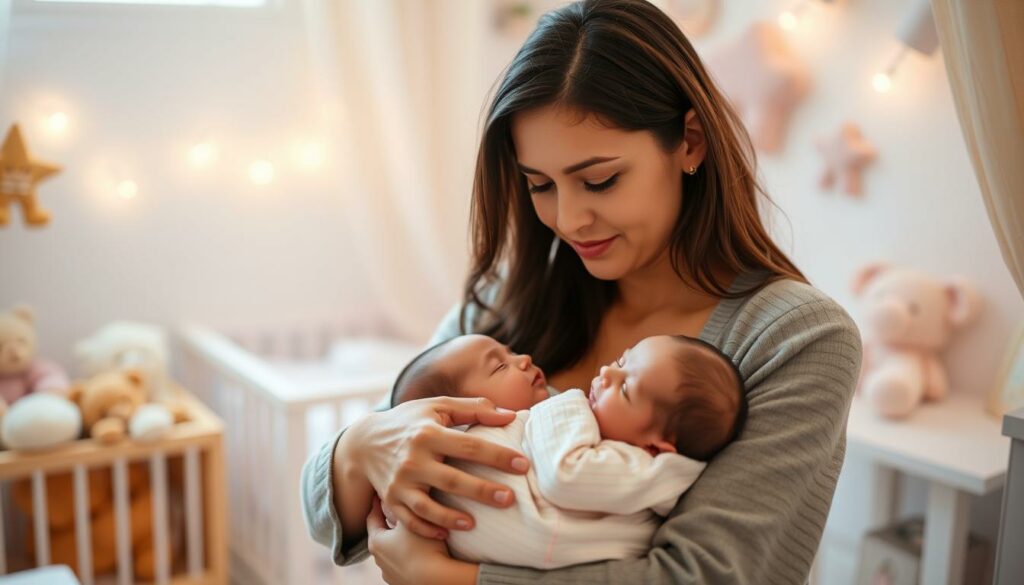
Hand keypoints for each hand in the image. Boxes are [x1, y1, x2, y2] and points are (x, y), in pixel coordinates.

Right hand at [351, 396, 529, 537]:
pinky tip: (447, 535)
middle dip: (481, 490)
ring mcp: (400, 483)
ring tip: (475, 524)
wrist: (365, 442)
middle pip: (452, 479)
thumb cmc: (411, 422)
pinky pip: (410, 520)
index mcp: (428, 434)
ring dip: (451, 518)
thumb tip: (511, 416)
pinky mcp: (392, 500)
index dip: (497, 455)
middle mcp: (412, 460)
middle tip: (510, 499)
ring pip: (427, 506)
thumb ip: (475, 408)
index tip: (523, 464)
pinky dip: (426, 530)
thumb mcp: (439, 406)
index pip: (469, 446)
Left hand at [367, 497, 477, 584]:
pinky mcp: (401, 582)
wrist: (438, 579)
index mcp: (376, 541)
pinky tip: (419, 551)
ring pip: (393, 550)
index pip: (373, 517)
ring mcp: (389, 573)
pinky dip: (408, 555)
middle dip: (390, 523)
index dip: (378, 504)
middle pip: (382, 534)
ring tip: (412, 532)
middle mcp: (378, 559)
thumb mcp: (411, 520)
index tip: (382, 493)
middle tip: (400, 510)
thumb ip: (399, 506)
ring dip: (399, 542)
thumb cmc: (424, 546)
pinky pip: (403, 563)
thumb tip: (390, 496)